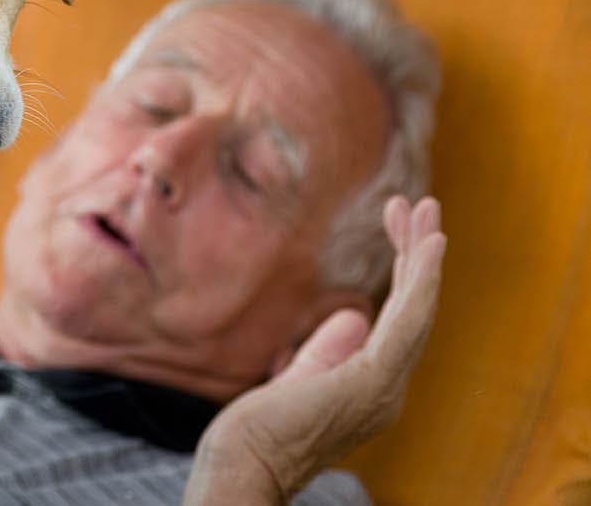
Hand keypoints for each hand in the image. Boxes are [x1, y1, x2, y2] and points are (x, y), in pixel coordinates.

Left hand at [183, 196, 445, 504]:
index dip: (405, 271)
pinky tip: (427, 246)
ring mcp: (384, 388)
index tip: (396, 221)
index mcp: (373, 387)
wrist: (243, 465)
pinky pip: (407, 324)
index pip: (399, 321)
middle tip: (423, 204)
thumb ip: (327, 349)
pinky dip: (421, 282)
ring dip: (423, 256)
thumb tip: (355, 315)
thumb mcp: (299, 378)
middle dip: (418, 254)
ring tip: (428, 208)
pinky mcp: (372, 382)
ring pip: (418, 311)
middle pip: (416, 311)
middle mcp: (389, 389)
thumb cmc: (261, 430)